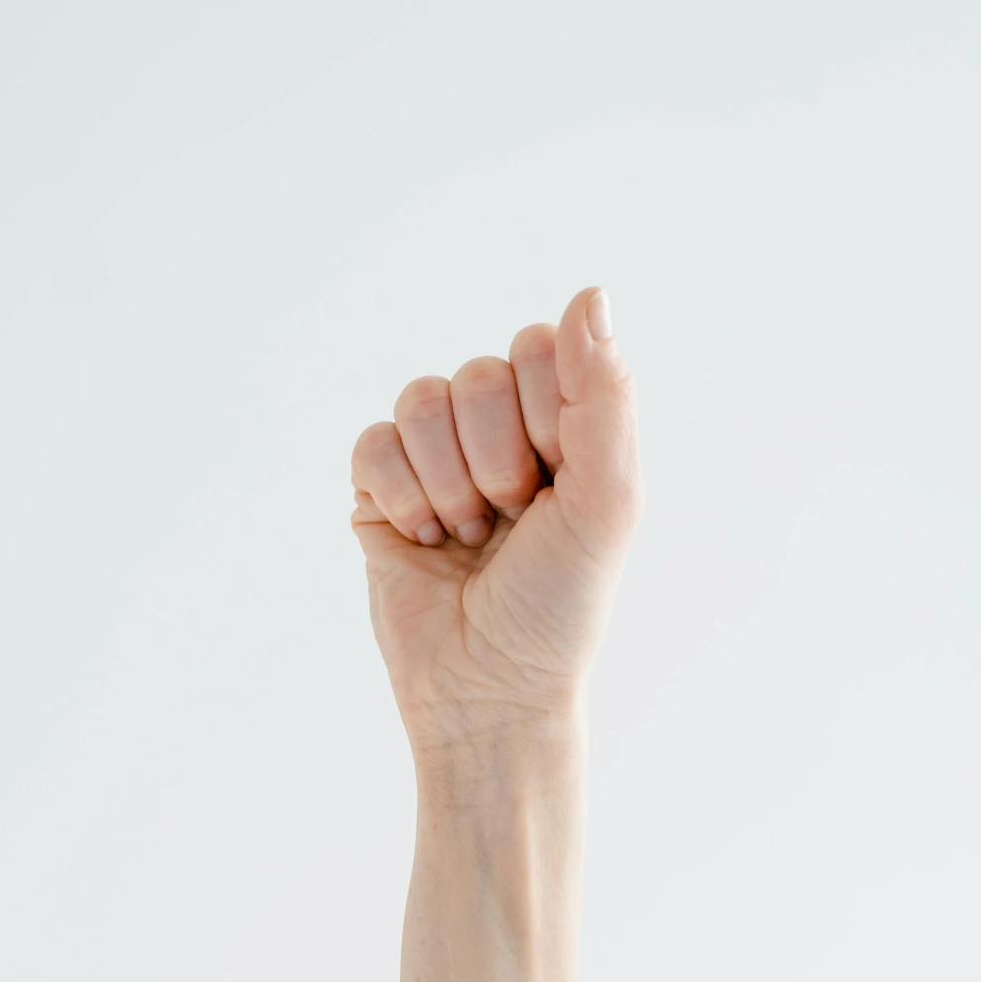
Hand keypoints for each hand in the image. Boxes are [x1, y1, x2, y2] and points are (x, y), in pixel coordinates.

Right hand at [348, 286, 640, 746]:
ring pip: (419, 401)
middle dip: (496, 459)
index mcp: (564, 424)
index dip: (546, 414)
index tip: (559, 482)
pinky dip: (399, 496)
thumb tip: (591, 293)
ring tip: (467, 536)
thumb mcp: (608, 501)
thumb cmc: (558, 606)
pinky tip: (422, 540)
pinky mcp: (379, 490)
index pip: (539, 349)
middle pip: (478, 375)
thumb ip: (606, 396)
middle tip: (510, 520)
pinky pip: (372, 444)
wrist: (488, 688)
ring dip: (447, 483)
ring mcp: (436, 458)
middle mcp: (499, 431)